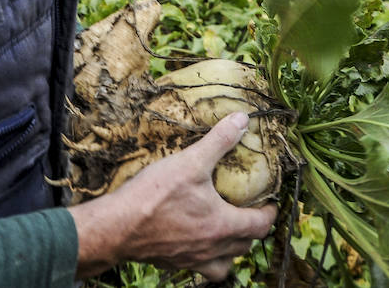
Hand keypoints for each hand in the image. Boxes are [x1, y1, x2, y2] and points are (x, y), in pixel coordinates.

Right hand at [69, 112, 277, 281]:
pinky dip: (205, 258)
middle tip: (250, 213)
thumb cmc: (155, 196)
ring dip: (230, 251)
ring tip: (227, 233)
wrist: (117, 226)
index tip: (271, 204)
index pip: (260, 226)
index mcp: (222, 225)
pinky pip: (199, 269)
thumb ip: (219, 141)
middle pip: (244, 246)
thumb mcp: (191, 162)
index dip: (270, 214)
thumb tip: (243, 119)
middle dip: (251, 231)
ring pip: (223, 265)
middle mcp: (212, 248)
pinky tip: (195, 241)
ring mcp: (191, 259)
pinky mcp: (172, 263)